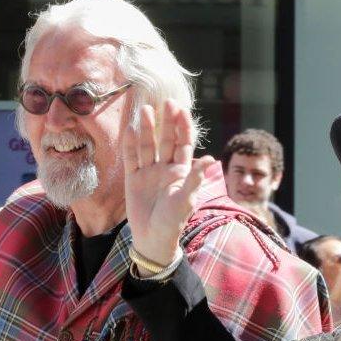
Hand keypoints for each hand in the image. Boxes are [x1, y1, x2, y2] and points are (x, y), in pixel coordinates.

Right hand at [123, 100, 213, 265]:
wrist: (152, 238)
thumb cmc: (172, 222)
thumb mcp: (185, 200)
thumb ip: (195, 178)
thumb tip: (209, 158)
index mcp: (182, 171)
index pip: (183, 143)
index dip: (183, 127)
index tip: (182, 110)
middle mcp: (166, 168)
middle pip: (166, 140)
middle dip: (167, 121)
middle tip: (167, 102)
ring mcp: (149, 172)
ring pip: (148, 145)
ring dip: (148, 129)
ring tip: (145, 110)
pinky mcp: (133, 178)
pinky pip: (132, 158)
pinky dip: (130, 144)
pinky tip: (130, 129)